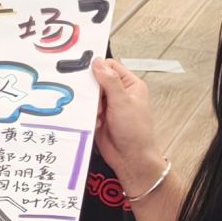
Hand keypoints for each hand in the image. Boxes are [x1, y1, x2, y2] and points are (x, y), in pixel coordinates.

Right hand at [91, 57, 164, 185]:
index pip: (110, 66)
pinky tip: (94, 121)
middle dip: (91, 89)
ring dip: (89, 104)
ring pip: (89, 95)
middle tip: (92, 99)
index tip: (87, 75)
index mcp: (131, 85)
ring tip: (97, 114)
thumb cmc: (135, 131)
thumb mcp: (123, 102)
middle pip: (97, 80)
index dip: (98, 68)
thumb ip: (109, 81)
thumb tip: (97, 62)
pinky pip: (86, 108)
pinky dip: (86, 114)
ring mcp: (109, 106)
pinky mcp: (99, 117)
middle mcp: (120, 93)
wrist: (130, 158)